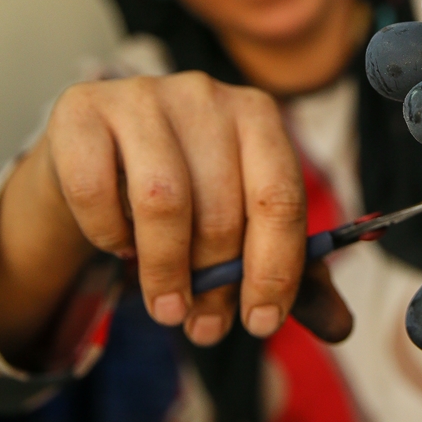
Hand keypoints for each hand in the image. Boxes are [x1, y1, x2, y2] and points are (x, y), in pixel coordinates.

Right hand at [0, 73, 351, 364]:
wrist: (100, 161)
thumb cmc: (185, 194)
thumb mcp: (241, 225)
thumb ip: (288, 269)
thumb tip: (340, 328)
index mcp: (258, 115)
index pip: (280, 198)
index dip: (274, 269)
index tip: (260, 323)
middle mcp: (206, 93)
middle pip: (222, 206)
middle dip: (217, 283)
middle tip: (205, 327)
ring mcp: (142, 95)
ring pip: (163, 200)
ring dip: (165, 270)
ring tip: (167, 308)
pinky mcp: (82, 109)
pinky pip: (97, 190)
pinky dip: (109, 235)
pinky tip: (119, 247)